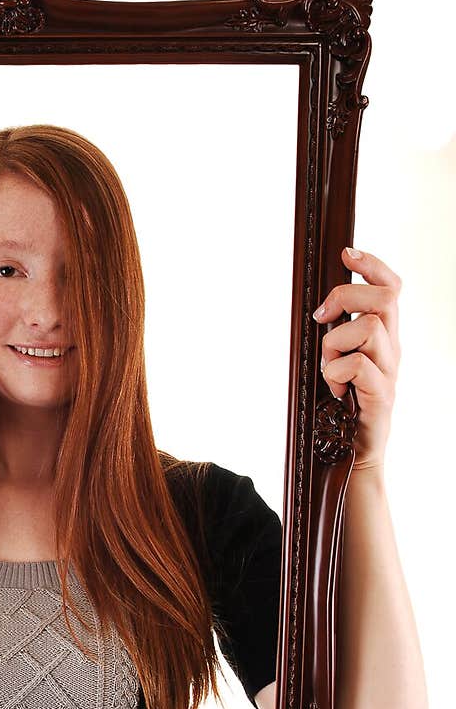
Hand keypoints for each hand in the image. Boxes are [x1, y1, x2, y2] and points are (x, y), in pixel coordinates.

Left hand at [313, 247, 401, 469]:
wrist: (355, 454)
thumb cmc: (341, 408)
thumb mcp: (338, 363)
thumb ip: (335, 336)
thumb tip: (317, 310)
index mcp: (384, 336)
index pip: (391, 288)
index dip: (373, 265)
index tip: (346, 253)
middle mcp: (392, 349)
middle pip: (385, 298)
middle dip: (347, 296)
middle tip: (321, 317)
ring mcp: (389, 371)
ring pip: (366, 328)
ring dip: (334, 344)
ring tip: (328, 368)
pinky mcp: (381, 394)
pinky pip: (356, 366)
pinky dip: (336, 374)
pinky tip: (335, 392)